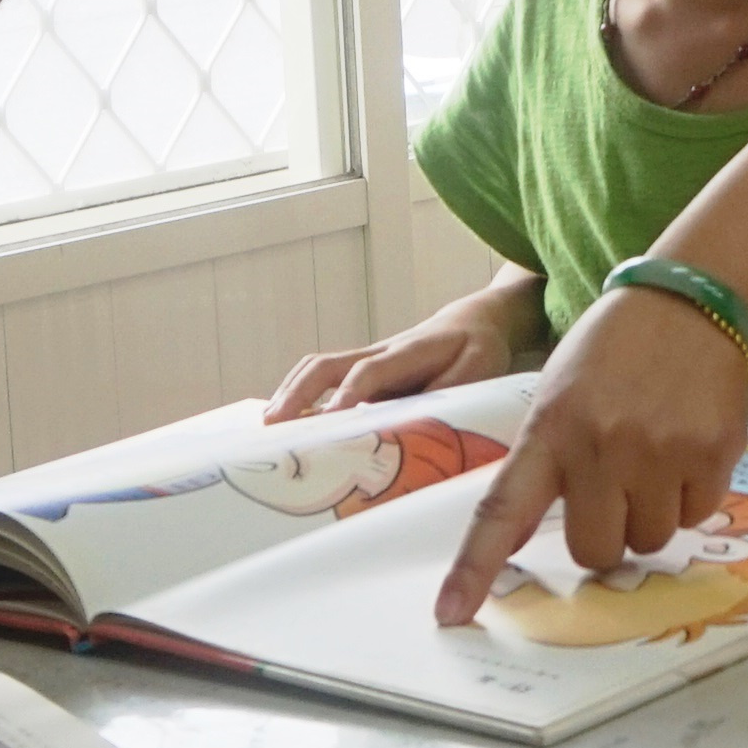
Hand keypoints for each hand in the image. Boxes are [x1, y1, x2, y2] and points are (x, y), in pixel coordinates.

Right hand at [265, 300, 515, 422]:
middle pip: (327, 365)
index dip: (348, 394)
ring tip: (268, 426)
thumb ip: (452, 389)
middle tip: (274, 425)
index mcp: (409, 352)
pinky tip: (285, 421)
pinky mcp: (362, 371)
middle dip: (298, 393)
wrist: (474, 321)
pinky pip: (323, 379)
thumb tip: (419, 417)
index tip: (329, 419)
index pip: (370, 371)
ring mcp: (367, 360)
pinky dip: (299, 396)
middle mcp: (379, 353)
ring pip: (318, 369)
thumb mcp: (480, 367)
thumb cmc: (477, 348)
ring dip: (290, 393)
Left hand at [435, 278, 747, 624]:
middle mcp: (600, 445)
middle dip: (607, 534)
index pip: (502, 510)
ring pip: (650, 541)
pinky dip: (693, 496)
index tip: (451, 614)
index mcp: (550, 430)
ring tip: (656, 457)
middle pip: (595, 550)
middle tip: (617, 491)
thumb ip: (549, 458)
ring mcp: (659, 452)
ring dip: (652, 514)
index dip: (475, 567)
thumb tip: (541, 536)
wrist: (691, 302)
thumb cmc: (616, 351)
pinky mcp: (711, 455)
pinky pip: (697, 516)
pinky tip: (688, 448)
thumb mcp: (560, 392)